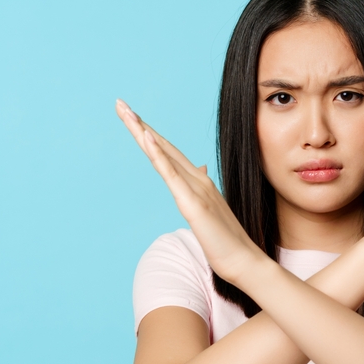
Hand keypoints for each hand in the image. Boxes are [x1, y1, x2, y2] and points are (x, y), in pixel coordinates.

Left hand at [115, 99, 264, 283]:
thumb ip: (201, 188)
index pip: (168, 152)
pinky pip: (171, 174)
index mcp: (198, 181)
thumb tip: (201, 169)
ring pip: (163, 153)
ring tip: (126, 111)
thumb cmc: (226, 241)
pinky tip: (146, 137)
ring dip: (143, 131)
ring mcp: (195, 189)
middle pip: (162, 146)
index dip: (149, 133)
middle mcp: (197, 179)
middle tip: (120, 104)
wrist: (243, 260)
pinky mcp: (193, 203)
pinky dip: (157, 154)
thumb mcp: (209, 209)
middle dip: (139, 124)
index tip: (131, 116)